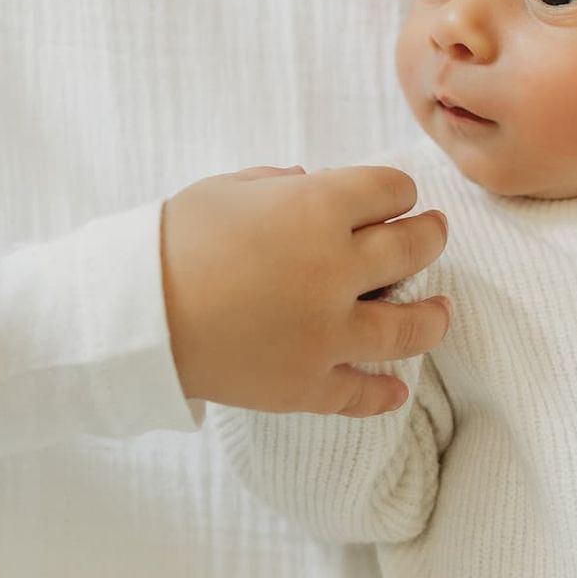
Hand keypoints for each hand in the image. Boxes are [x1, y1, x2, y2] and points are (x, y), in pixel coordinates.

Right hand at [162, 165, 451, 416]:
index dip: (396, 190)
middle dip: (429, 235)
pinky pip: (361, 393)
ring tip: (442, 311)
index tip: (392, 196)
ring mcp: (328, 333)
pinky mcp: (307, 384)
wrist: (134, 315)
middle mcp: (337, 269)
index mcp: (318, 209)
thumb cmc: (174, 240)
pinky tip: (397, 388)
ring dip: (434, 316)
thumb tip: (312, 184)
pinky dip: (383, 392)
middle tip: (432, 234)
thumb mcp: (228, 190)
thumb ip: (282, 184)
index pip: (392, 190)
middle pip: (414, 248)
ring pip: (410, 326)